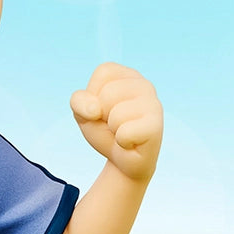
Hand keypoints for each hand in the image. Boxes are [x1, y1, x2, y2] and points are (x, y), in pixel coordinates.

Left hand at [71, 63, 162, 181]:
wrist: (122, 161)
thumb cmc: (105, 131)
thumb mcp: (83, 112)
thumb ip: (78, 101)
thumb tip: (94, 109)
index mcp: (128, 74)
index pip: (104, 71)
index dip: (96, 94)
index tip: (103, 108)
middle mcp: (145, 85)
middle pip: (108, 93)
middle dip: (102, 114)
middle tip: (113, 124)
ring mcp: (154, 104)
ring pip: (115, 113)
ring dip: (113, 129)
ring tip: (122, 132)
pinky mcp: (156, 126)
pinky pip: (124, 132)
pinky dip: (122, 141)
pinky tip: (131, 142)